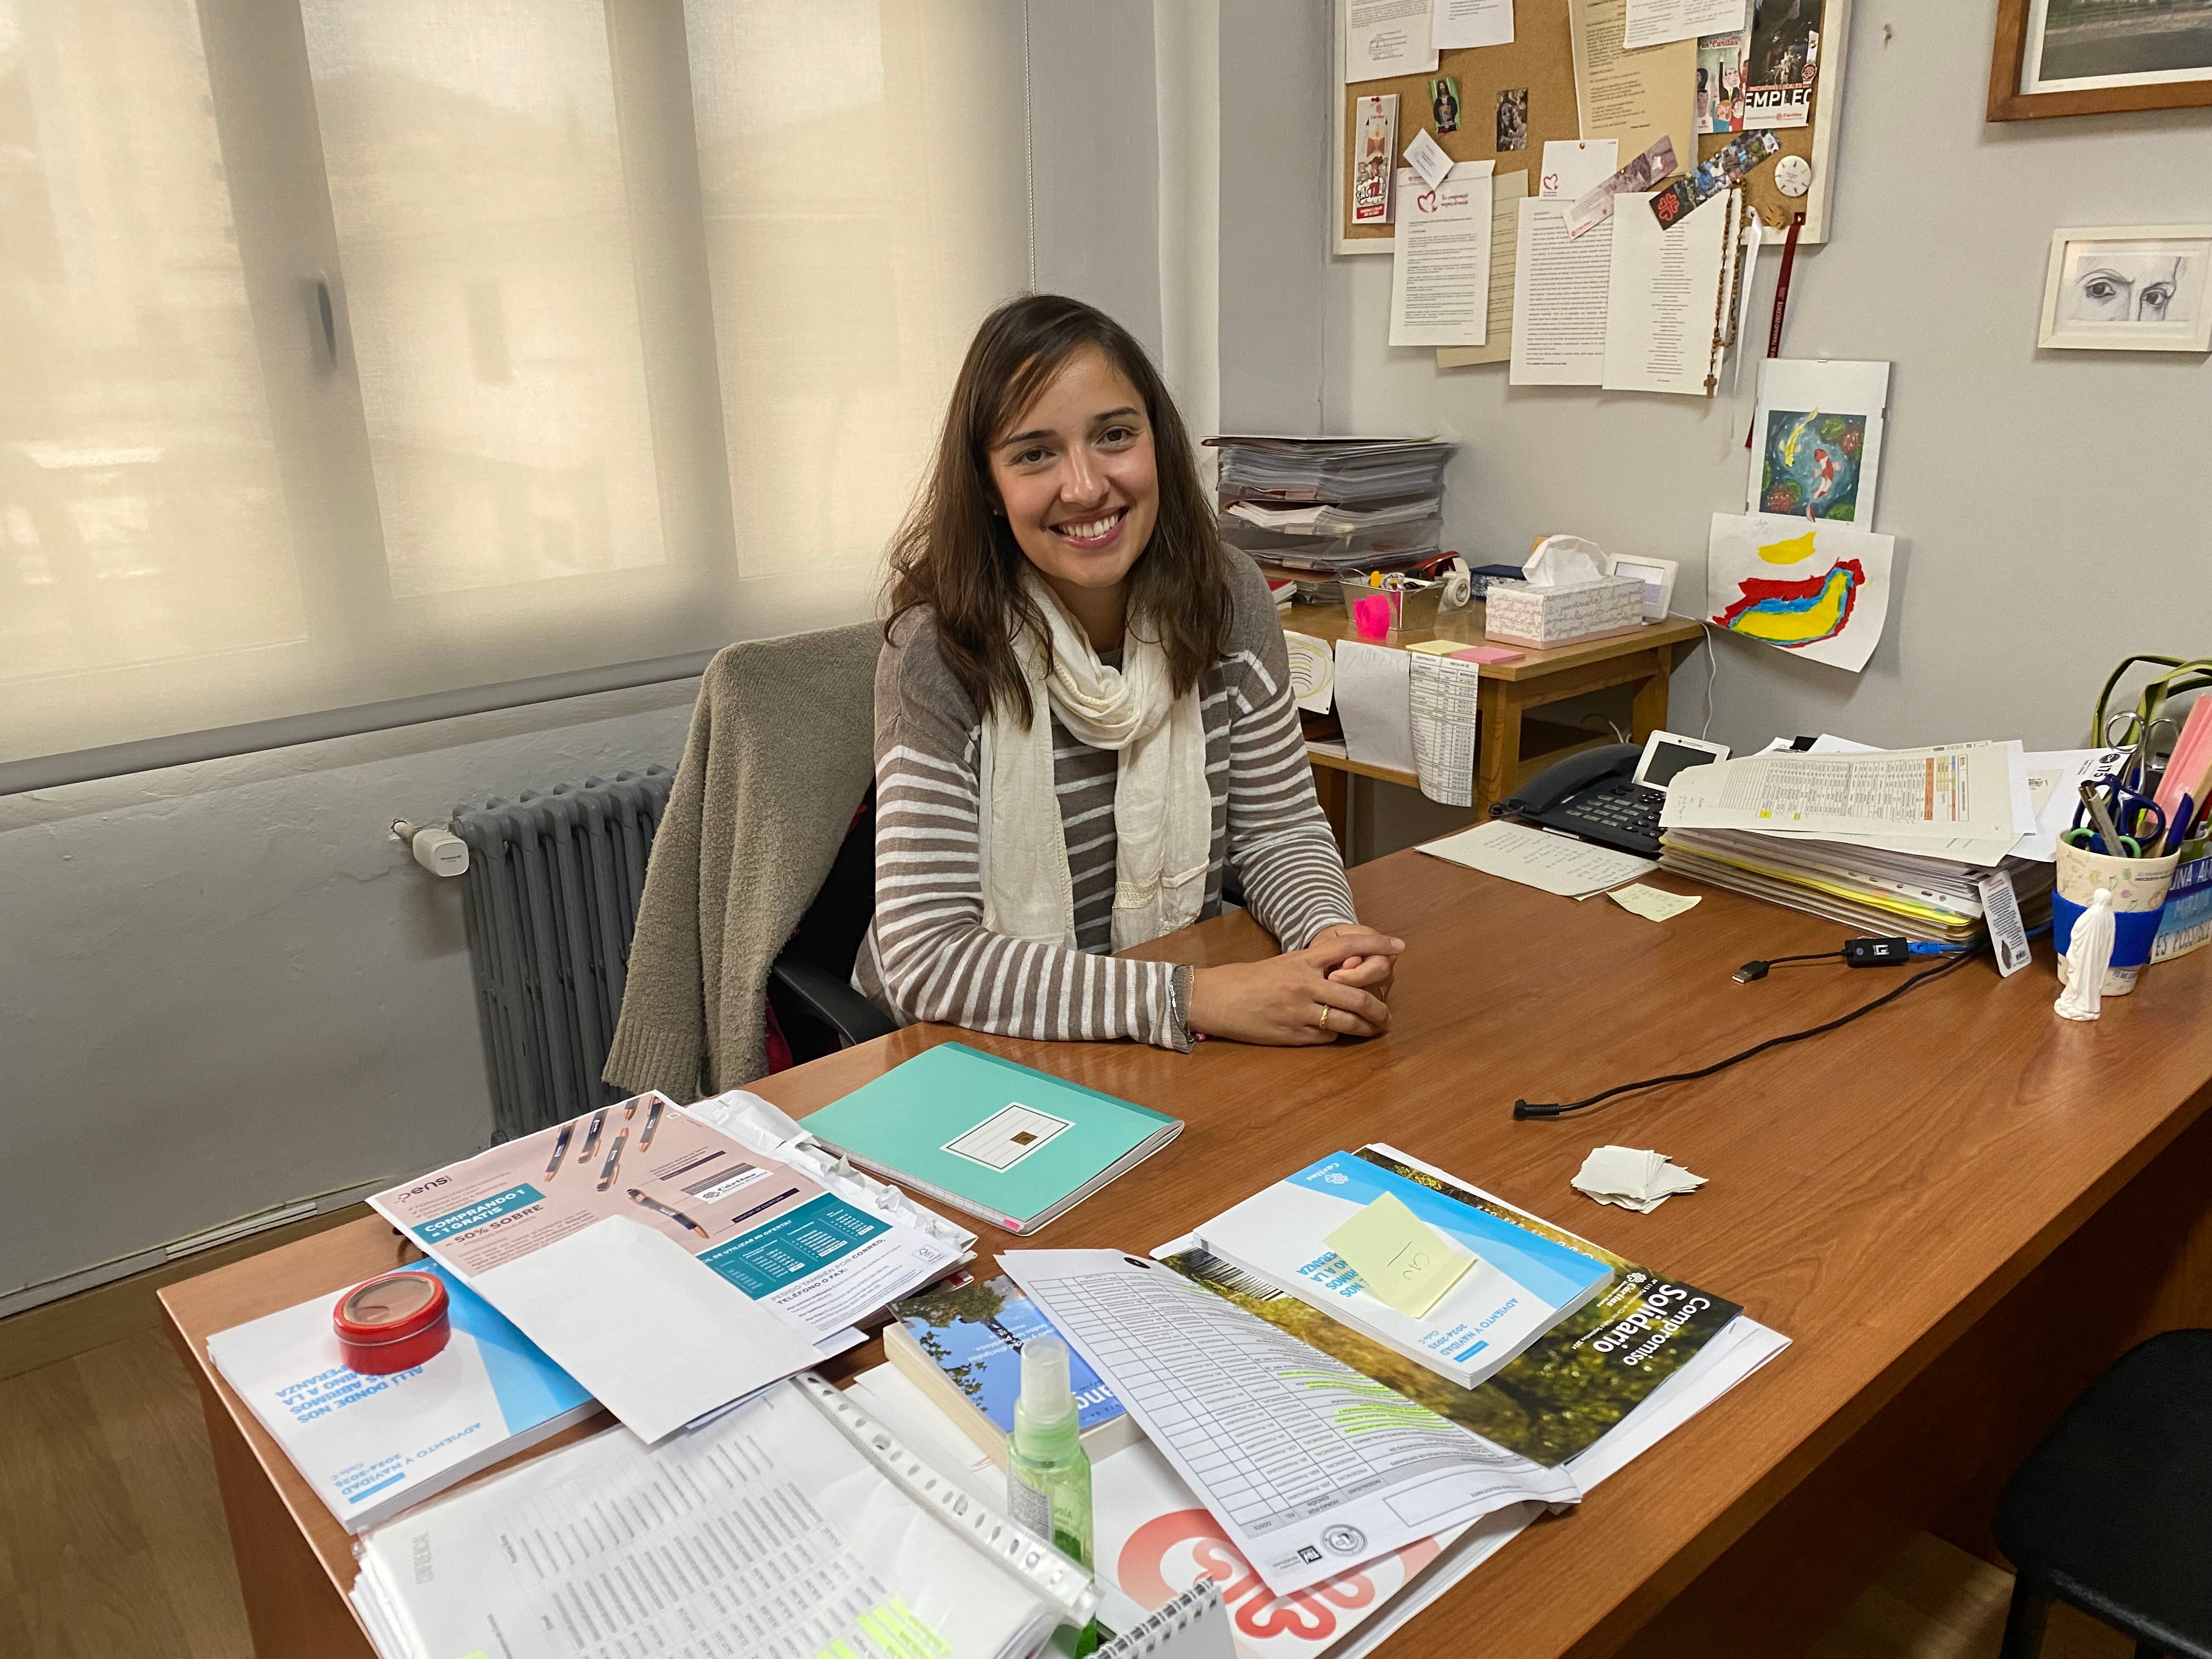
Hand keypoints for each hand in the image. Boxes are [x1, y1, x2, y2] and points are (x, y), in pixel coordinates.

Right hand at [1187, 928, 1403, 1045]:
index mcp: (1302, 961)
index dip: (1377, 946)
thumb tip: (1341, 977)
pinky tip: (1334, 1033)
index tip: (1399, 947)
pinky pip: (1326, 1036)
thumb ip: (1312, 968)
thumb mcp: (1281, 964)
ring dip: (1365, 1028)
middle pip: (1357, 996)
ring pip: (1347, 1021)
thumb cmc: (1245, 980)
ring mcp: (1300, 1012)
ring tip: (1374, 1030)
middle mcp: (1305, 984)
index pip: (1349, 947)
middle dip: (1379, 1009)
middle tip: (1388, 1016)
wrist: (1214, 999)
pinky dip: (1335, 1034)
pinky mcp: (1293, 1034)